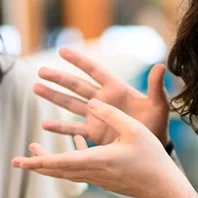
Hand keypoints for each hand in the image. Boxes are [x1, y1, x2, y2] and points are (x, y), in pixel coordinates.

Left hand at [12, 99, 184, 197]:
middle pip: (57, 170)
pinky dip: (69, 159)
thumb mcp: (135, 130)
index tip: (19, 161)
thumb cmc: (152, 158)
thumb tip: (92, 103)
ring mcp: (98, 178)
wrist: (163, 186)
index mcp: (98, 160)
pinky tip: (74, 144)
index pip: (60, 162)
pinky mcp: (103, 180)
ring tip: (35, 151)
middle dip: (36, 164)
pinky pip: (79, 170)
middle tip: (17, 161)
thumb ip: (112, 115)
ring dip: (49, 162)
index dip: (38, 161)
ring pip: (65, 172)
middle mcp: (93, 172)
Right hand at [35, 48, 170, 145]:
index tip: (62, 50)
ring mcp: (96, 116)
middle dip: (59, 78)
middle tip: (40, 71)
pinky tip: (44, 126)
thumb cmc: (158, 123)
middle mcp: (102, 100)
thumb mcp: (159, 105)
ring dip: (54, 97)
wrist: (154, 147)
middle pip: (76, 86)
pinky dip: (60, 128)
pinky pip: (74, 129)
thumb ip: (156, 87)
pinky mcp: (94, 133)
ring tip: (36, 88)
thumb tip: (161, 66)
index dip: (79, 61)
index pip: (95, 71)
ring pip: (70, 104)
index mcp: (116, 89)